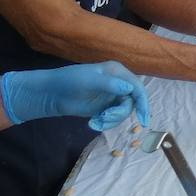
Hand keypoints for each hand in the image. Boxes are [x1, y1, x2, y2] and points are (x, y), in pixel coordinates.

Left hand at [0, 62, 148, 131]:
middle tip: (105, 118)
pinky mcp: (105, 107)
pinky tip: (93, 123)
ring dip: (111, 120)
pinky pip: (113, 118)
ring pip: (123, 112)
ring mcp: (112, 96)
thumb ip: (109, 84)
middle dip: (120, 114)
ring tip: (95, 122)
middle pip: (132, 102)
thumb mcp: (89, 81)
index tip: (143, 119)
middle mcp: (118, 83)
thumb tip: (128, 88)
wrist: (52, 94)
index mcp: (117, 72)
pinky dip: (105, 123)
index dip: (143, 103)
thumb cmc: (69, 81)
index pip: (137, 87)